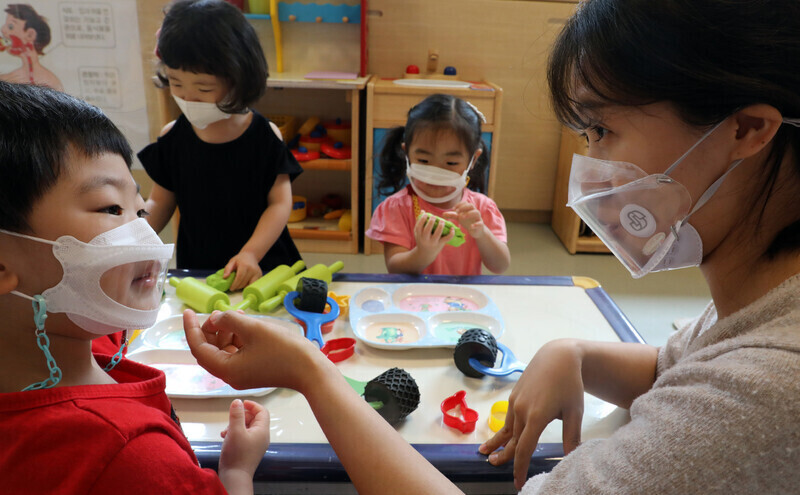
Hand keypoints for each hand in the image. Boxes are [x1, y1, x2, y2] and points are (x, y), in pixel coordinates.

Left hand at [183, 309, 329, 392]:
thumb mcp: (253, 329)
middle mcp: (230, 375)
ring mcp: (242, 374)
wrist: (311, 370)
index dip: (191, 328)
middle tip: (220, 313)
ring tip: (238, 315)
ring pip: (224, 350)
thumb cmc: (283, 349)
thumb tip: (216, 319)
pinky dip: (237, 338)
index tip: (187, 311)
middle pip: (209, 350)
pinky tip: (245, 324)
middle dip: (211, 329)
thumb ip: (229, 320)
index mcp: (226, 369)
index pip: (199, 348)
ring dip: (226, 332)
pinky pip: (237, 353)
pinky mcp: (253, 370)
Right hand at [219, 399, 269, 476]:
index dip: (252, 405)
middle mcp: (261, 436)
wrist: (235, 477)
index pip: (262, 411)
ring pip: (246, 427)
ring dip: (235, 425)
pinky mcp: (248, 449)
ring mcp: (255, 444)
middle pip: (254, 418)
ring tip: (225, 431)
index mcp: (262, 430)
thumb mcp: (235, 431)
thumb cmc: (236, 454)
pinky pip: (243, 436)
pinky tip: (225, 437)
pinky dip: (234, 433)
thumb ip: (237, 414)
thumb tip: (237, 401)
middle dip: (241, 416)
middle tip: (230, 420)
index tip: (241, 403)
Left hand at [224, 251, 262, 290]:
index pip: (240, 277)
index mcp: (245, 265)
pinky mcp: (260, 276)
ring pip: (249, 285)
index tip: (231, 288)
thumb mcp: (232, 262)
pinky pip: (253, 284)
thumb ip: (227, 269)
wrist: (250, 255)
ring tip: (239, 284)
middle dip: (237, 286)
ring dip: (243, 286)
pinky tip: (244, 282)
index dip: (235, 284)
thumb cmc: (240, 259)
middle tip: (233, 287)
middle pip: (244, 282)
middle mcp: (252, 269)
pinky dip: (248, 285)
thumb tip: (225, 277)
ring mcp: (257, 273)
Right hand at [413, 210, 454, 254]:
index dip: (422, 219)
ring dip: (440, 226)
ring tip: (442, 221)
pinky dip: (451, 234)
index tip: (426, 214)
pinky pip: (446, 239)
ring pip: (437, 234)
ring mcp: (433, 242)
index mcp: (419, 235)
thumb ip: (419, 222)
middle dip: (431, 222)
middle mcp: (425, 239)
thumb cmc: (422, 240)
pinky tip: (452, 228)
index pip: (419, 226)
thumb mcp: (418, 232)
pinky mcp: (440, 244)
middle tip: (434, 217)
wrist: (425, 254)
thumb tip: (423, 211)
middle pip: (427, 230)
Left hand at [443, 202, 484, 238]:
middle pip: (471, 205)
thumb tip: (443, 214)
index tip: (453, 209)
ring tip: (462, 217)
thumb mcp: (459, 218)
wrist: (476, 231)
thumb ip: (452, 216)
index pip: (465, 203)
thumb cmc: (468, 222)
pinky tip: (471, 226)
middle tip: (457, 212)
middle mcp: (474, 212)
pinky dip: (476, 224)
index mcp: (469, 209)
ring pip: (476, 212)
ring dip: (469, 214)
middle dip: (463, 207)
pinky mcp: (480, 225)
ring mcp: (478, 218)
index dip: (459, 204)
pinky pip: (480, 223)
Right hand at [478, 340, 584, 489]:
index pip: (523, 449)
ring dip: (497, 442)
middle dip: (503, 455)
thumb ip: (571, 436)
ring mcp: (515, 401)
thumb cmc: (570, 384)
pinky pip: (508, 417)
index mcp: (536, 416)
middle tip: (493, 466)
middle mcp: (521, 410)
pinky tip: (502, 434)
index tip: (518, 482)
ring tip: (485, 453)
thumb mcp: (574, 411)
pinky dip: (504, 428)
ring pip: (506, 428)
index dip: (519, 467)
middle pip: (511, 440)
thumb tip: (572, 457)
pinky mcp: (514, 395)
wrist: (558, 356)